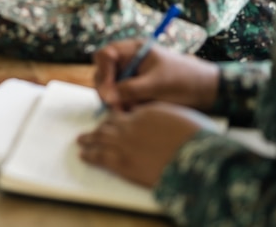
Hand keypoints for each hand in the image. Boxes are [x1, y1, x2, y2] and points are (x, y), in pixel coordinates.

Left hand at [77, 103, 209, 186]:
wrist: (193, 159)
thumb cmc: (193, 138)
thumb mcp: (178, 116)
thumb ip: (161, 114)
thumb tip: (155, 117)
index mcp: (144, 112)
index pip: (125, 111)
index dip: (118, 114)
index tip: (114, 117)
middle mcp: (130, 124)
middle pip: (109, 124)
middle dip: (100, 126)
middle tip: (93, 129)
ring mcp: (123, 143)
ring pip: (100, 138)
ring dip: (89, 138)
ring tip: (81, 139)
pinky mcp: (122, 163)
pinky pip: (99, 157)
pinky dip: (89, 155)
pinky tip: (83, 154)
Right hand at [94, 39, 220, 111]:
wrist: (205, 92)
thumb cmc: (184, 80)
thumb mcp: (157, 84)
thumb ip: (131, 89)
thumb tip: (108, 97)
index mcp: (134, 50)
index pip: (105, 55)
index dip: (103, 72)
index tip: (109, 92)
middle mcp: (129, 62)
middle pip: (103, 74)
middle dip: (108, 92)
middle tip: (117, 108)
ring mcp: (131, 77)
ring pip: (110, 90)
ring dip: (116, 102)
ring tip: (130, 112)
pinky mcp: (135, 92)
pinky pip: (121, 99)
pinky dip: (124, 107)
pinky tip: (135, 113)